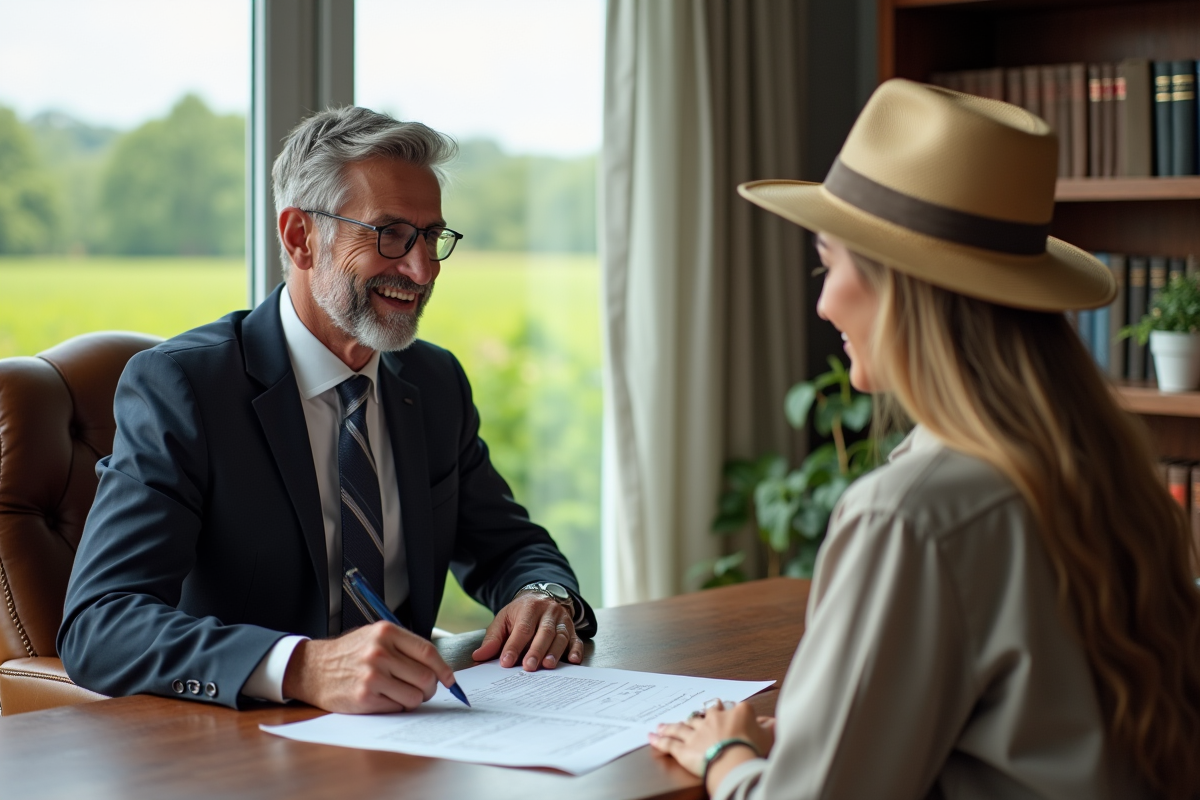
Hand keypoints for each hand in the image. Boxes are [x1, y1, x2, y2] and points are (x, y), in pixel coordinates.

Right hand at [282, 621, 455, 712]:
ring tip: (402, 695)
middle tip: (423, 690)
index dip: (444, 669)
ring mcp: (372, 676)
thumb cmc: (348, 654)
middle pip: (426, 677)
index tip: (449, 679)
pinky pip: (397, 708)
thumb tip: (438, 666)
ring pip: (414, 696)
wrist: (311, 669)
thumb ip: (403, 646)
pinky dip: (397, 707)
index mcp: (386, 632)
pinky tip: (385, 699)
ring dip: (414, 700)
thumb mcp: (374, 636)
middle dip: (430, 688)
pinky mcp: (364, 697)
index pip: (428, 652)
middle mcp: (379, 652)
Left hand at [471, 591, 582, 669]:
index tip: (506, 662)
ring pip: (560, 636)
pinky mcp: (572, 630)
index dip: (514, 646)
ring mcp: (562, 621)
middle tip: (529, 667)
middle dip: (536, 650)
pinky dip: (576, 651)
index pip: (522, 628)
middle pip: (544, 632)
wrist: (542, 597)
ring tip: (548, 666)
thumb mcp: (504, 619)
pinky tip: (573, 661)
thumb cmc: (520, 613)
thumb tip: (479, 656)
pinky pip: (576, 640)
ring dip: (555, 652)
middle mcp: (548, 613)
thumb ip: (493, 639)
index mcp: (529, 608)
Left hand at [649, 701, 773, 791]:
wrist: (734, 762)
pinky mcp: (684, 749)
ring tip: (662, 724)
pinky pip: (669, 743)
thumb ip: (770, 727)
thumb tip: (773, 722)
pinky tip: (652, 736)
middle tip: (695, 713)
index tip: (727, 709)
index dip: (730, 710)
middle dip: (699, 714)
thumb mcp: (769, 736)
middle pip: (704, 714)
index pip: (733, 708)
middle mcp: (714, 719)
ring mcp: (697, 733)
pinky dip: (660, 740)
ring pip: (682, 727)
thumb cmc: (753, 749)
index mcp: (736, 713)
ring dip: (671, 725)